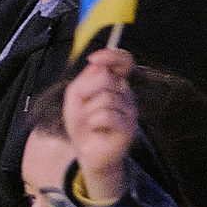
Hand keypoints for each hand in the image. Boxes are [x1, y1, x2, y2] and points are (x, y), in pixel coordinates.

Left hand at [63, 46, 137, 205]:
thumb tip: (99, 66)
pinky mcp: (129, 127)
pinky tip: (97, 129)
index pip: (124, 60)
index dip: (112, 55)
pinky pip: (106, 116)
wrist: (87, 151)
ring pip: (105, 98)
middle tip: (82, 104)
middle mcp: (126, 93)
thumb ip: (84, 80)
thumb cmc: (82, 122)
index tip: (94, 59)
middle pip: (107, 78)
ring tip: (91, 121)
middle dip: (86, 90)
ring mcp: (130, 110)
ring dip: (89, 111)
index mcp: (115, 82)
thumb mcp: (75, 97)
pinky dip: (94, 122)